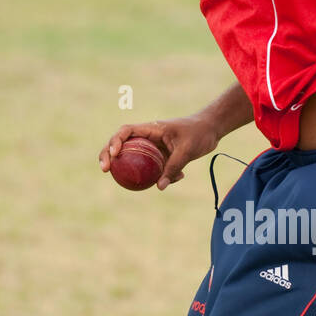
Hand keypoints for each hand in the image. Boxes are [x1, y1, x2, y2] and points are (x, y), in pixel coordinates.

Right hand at [98, 115, 219, 190]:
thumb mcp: (187, 150)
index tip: (114, 154)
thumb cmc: (199, 133)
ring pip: (133, 158)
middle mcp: (148, 137)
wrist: (211, 130)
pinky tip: (163, 184)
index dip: (115, 141)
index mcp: (151, 129)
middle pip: (122, 144)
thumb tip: (159, 187)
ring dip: (126, 169)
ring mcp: (153, 147)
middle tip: (105, 170)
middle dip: (108, 154)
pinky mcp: (160, 157)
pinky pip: (151, 168)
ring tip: (120, 181)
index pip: (126, 131)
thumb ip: (173, 167)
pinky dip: (153, 176)